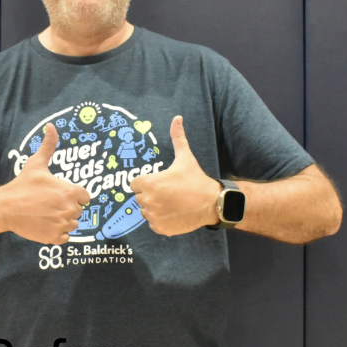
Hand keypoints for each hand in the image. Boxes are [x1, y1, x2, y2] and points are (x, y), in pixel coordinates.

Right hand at [0, 123, 89, 244]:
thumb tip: (51, 126)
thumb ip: (48, 145)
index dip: (73, 195)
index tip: (60, 194)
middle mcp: (70, 209)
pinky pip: (65, 237)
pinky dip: (58, 233)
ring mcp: (62, 224)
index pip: (85, 196)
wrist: (5, 208)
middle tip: (50, 204)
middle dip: (67, 207)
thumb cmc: (22, 185)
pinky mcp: (54, 237)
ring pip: (73, 224)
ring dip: (64, 220)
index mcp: (70, 191)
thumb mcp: (36, 164)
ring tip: (47, 214)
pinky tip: (46, 224)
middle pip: (79, 210)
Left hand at [130, 116, 221, 236]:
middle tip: (169, 193)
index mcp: (149, 183)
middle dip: (151, 195)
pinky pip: (153, 224)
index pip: (135, 184)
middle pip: (140, 198)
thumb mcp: (185, 157)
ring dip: (155, 208)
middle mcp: (147, 201)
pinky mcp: (160, 228)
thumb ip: (178, 137)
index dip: (147, 182)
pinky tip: (174, 213)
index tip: (160, 183)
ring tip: (172, 203)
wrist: (211, 203)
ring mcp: (153, 216)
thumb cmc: (196, 179)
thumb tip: (177, 118)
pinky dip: (161, 221)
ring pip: (146, 212)